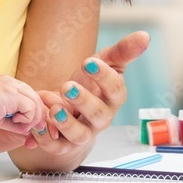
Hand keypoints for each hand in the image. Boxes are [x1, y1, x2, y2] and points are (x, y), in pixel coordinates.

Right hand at [0, 75, 46, 137]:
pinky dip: (27, 118)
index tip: (32, 125)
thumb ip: (14, 119)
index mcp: (6, 83)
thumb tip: (27, 128)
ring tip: (19, 124)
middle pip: (35, 96)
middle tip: (36, 128)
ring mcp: (10, 86)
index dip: (33, 110)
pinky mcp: (11, 94)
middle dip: (37, 115)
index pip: (28, 94)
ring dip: (31, 118)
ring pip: (35, 101)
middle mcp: (10, 81)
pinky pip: (30, 107)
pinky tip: (14, 120)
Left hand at [32, 31, 148, 151]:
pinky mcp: (63, 144)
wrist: (70, 108)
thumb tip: (145, 35)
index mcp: (113, 98)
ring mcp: (83, 133)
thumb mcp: (104, 62)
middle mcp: (101, 118)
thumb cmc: (90, 83)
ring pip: (80, 135)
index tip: (88, 61)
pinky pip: (56, 146)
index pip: (115, 89)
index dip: (103, 76)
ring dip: (66, 123)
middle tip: (67, 86)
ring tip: (54, 108)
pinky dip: (46, 137)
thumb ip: (122, 51)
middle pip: (98, 114)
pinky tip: (38, 123)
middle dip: (83, 101)